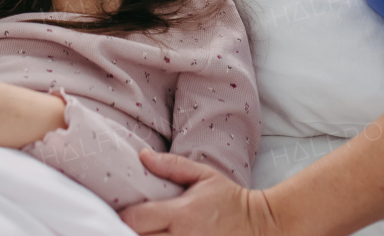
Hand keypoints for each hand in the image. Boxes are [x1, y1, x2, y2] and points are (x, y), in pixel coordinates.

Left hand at [121, 149, 281, 235]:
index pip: (136, 219)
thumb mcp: (203, 175)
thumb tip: (143, 155)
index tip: (123, 210)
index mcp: (181, 214)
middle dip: (128, 231)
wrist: (260, 225)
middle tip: (130, 223)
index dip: (124, 216)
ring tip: (145, 231)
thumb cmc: (229, 198)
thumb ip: (171, 165)